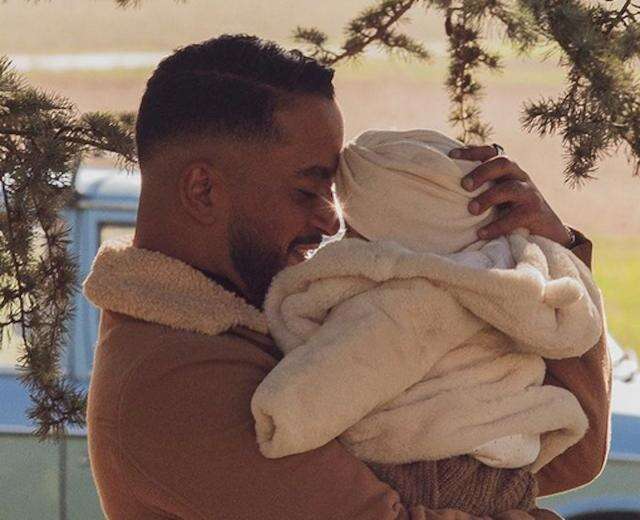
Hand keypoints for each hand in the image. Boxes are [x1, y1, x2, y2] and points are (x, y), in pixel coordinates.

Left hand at [449, 145, 571, 246]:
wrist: (546, 230)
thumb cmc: (511, 210)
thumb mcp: (497, 195)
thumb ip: (480, 188)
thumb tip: (444, 188)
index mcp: (507, 170)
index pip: (491, 152)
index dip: (472, 151)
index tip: (451, 155)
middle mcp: (520, 176)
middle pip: (504, 163)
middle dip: (482, 172)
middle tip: (464, 186)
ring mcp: (530, 194)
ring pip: (511, 188)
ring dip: (489, 197)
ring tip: (471, 210)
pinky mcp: (535, 213)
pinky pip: (516, 217)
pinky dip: (497, 225)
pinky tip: (481, 233)